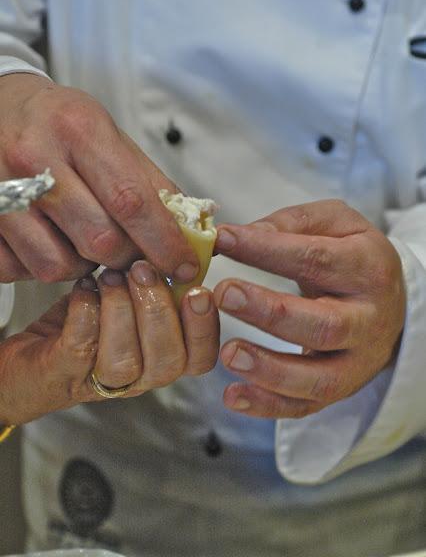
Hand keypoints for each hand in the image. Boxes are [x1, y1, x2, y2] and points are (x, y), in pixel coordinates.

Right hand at [0, 73, 198, 282]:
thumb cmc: (62, 123)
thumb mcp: (111, 134)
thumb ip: (150, 183)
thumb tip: (189, 232)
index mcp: (78, 129)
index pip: (131, 201)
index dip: (164, 242)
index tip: (185, 266)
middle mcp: (34, 158)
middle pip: (98, 241)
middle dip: (126, 257)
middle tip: (130, 249)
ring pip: (56, 265)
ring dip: (82, 267)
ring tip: (83, 240)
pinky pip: (17, 270)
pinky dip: (41, 266)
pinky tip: (49, 242)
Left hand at [0, 261, 218, 424]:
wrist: (29, 352)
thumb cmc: (84, 319)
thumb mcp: (128, 290)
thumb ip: (157, 271)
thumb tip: (179, 229)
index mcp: (160, 355)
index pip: (199, 357)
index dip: (205, 328)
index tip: (199, 291)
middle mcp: (138, 376)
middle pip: (168, 361)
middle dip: (160, 311)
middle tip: (144, 271)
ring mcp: (100, 381)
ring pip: (125, 361)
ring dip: (122, 311)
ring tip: (111, 277)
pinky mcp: (62, 374)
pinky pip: (81, 348)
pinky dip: (87, 312)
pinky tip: (85, 289)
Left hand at [214, 200, 405, 418]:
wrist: (389, 301)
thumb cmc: (350, 255)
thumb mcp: (334, 224)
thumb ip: (290, 225)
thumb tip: (239, 237)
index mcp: (368, 268)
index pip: (317, 259)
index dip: (266, 250)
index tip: (222, 241)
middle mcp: (369, 319)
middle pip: (324, 325)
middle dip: (271, 312)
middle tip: (225, 294)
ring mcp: (358, 361)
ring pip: (319, 377)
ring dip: (269, 369)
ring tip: (228, 353)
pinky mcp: (341, 389)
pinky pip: (306, 406)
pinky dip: (268, 405)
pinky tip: (233, 395)